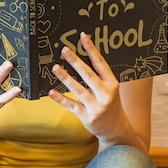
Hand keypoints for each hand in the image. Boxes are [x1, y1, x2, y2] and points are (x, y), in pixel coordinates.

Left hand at [48, 32, 146, 151]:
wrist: (116, 130)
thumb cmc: (110, 102)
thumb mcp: (110, 88)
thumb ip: (99, 75)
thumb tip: (81, 54)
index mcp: (112, 83)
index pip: (100, 63)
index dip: (91, 50)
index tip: (82, 37)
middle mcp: (105, 94)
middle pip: (88, 75)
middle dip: (75, 61)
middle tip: (64, 50)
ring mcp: (96, 107)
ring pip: (78, 89)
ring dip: (65, 78)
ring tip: (55, 67)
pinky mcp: (87, 117)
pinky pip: (71, 106)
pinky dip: (61, 98)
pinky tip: (51, 91)